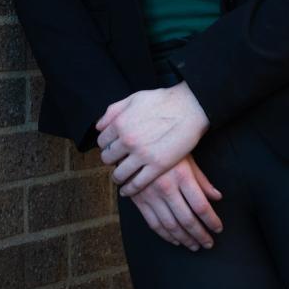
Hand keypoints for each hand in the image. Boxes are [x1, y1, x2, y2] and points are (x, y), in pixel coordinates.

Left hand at [96, 82, 210, 195]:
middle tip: (117, 161)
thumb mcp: (134, 98)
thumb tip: (99, 126)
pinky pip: (136, 183)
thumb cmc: (163, 101)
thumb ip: (113, 111)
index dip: (106, 144)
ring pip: (119, 174)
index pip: (102, 141)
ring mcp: (142, 154)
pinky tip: (127, 189)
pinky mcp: (157, 166)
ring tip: (120, 177)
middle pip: (107, 158)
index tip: (112, 147)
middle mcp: (128, 140)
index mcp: (120, 123)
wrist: (189, 108)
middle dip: (111, 159)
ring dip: (117, 177)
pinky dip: (129, 189)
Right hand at [128, 154, 223, 250]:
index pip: (201, 206)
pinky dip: (166, 235)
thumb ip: (202, 180)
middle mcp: (166, 187)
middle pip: (187, 220)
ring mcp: (151, 195)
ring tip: (194, 246)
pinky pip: (153, 223)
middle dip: (200, 235)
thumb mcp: (188, 158)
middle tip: (209, 244)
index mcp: (182, 175)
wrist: (135, 142)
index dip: (211, 221)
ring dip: (184, 239)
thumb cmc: (167, 148)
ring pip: (170, 225)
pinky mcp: (138, 200)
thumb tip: (217, 197)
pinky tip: (175, 240)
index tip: (218, 228)